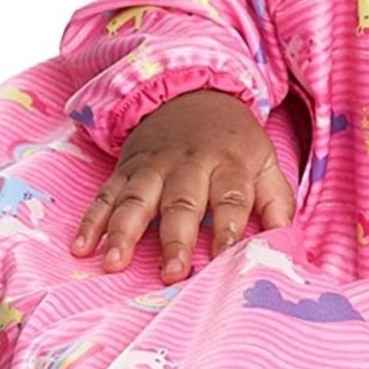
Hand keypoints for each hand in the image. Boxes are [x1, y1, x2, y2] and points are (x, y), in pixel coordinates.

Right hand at [69, 89, 295, 282]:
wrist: (194, 95)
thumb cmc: (233, 142)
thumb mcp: (264, 160)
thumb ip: (277, 200)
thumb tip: (287, 241)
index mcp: (230, 163)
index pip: (232, 198)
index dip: (229, 229)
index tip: (225, 260)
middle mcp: (190, 164)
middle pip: (183, 201)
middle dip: (176, 237)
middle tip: (172, 273)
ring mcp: (154, 166)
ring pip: (137, 198)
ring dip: (123, 230)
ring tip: (113, 262)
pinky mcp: (126, 169)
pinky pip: (105, 195)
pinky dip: (91, 220)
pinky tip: (81, 247)